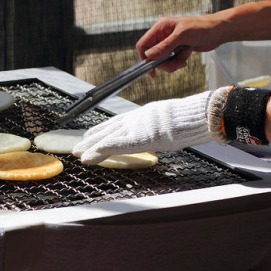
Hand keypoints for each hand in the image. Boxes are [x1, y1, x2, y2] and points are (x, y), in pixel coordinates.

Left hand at [73, 91, 213, 164]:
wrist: (193, 116)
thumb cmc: (185, 119)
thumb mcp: (167, 121)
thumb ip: (156, 127)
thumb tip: (156, 133)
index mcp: (140, 117)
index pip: (115, 124)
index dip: (100, 130)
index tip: (88, 135)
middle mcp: (134, 121)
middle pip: (107, 131)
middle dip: (91, 141)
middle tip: (77, 148)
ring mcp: (136, 128)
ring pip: (108, 138)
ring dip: (92, 148)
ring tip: (78, 154)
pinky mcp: (139, 138)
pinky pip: (117, 145)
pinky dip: (103, 150)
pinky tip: (91, 155)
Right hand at [136, 16, 224, 76]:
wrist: (219, 31)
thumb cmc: (203, 28)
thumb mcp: (182, 36)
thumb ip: (164, 46)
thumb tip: (149, 55)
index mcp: (160, 27)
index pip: (143, 44)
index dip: (145, 58)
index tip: (151, 71)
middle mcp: (162, 34)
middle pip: (153, 56)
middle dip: (164, 63)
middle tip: (176, 64)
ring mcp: (169, 42)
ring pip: (162, 60)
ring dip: (173, 62)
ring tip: (184, 57)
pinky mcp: (176, 48)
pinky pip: (171, 60)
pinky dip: (179, 61)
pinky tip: (187, 53)